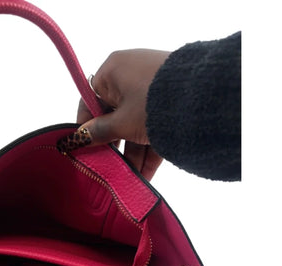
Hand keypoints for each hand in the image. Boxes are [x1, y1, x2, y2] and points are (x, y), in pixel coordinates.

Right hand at [77, 49, 169, 180]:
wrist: (204, 96)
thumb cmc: (153, 103)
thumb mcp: (121, 123)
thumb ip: (99, 132)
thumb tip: (78, 138)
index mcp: (112, 71)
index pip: (89, 101)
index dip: (86, 128)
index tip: (85, 150)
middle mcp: (130, 75)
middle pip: (114, 117)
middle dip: (115, 148)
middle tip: (110, 169)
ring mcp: (152, 88)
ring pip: (134, 125)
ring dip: (132, 154)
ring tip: (131, 179)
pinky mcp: (170, 100)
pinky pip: (152, 126)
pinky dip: (149, 149)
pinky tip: (146, 175)